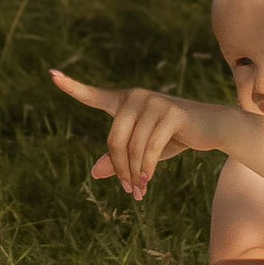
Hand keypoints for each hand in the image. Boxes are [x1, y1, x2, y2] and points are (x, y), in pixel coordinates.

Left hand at [49, 67, 221, 199]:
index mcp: (125, 102)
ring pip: (131, 147)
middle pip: (113, 138)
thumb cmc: (174, 138)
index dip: (71, 86)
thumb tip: (95, 172)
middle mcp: (136, 96)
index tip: (51, 74)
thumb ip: (118, 159)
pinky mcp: (171, 112)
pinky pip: (149, 147)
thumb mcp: (142, 151)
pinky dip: (146, 168)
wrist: (212, 128)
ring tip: (139, 190)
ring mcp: (153, 102)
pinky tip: (147, 179)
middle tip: (128, 190)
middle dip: (119, 168)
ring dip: (134, 173)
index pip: (94, 96)